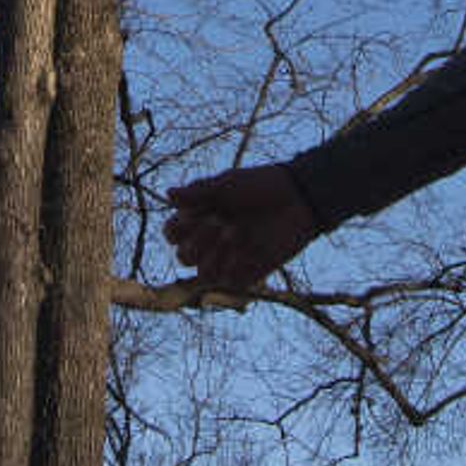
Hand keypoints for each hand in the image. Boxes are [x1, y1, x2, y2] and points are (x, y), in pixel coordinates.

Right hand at [163, 163, 319, 288]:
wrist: (298, 199)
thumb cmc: (262, 185)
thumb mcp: (228, 183)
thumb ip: (198, 192)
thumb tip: (167, 194)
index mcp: (202, 217)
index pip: (173, 234)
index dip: (177, 228)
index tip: (192, 214)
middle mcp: (211, 240)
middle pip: (183, 256)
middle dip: (196, 240)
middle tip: (218, 222)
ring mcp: (228, 258)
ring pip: (200, 272)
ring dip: (211, 254)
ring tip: (233, 233)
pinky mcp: (247, 273)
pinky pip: (225, 282)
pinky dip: (228, 267)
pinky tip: (242, 250)